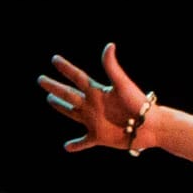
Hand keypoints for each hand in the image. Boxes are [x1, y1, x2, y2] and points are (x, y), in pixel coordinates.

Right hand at [38, 43, 157, 152]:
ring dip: (60, 107)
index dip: (66, 68)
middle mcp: (93, 105)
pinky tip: (67, 147)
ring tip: (50, 100)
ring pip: (71, 113)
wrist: (151, 126)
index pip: (77, 78)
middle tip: (41, 80)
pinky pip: (84, 142)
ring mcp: (94, 121)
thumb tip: (109, 45)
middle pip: (69, 94)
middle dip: (55, 87)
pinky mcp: (98, 137)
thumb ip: (112, 67)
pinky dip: (75, 145)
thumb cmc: (139, 104)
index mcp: (98, 92)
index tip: (54, 59)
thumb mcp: (123, 84)